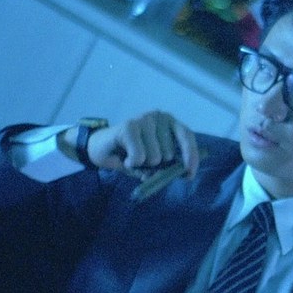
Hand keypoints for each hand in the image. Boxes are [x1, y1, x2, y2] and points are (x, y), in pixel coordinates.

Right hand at [64, 111, 200, 178]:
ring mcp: (144, 119)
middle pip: (169, 153)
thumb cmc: (131, 154)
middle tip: (142, 160)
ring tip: (132, 157)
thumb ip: (167, 166)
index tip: (188, 175)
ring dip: (142, 164)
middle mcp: (160, 116)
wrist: (101, 149)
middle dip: (157, 165)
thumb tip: (180, 174)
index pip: (187, 137)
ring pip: (155, 157)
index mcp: (170, 123)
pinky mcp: (129, 126)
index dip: (191, 156)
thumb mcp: (154, 162)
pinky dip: (132, 164)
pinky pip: (139, 156)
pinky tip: (125, 159)